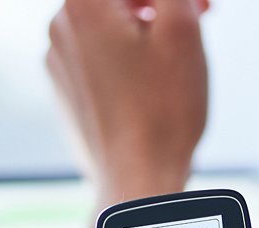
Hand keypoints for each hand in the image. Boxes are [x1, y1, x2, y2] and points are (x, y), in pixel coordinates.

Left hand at [46, 0, 209, 202]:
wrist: (136, 180)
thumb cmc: (162, 110)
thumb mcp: (182, 28)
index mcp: (82, 3)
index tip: (200, 6)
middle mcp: (59, 28)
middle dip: (159, 3)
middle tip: (199, 16)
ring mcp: (58, 63)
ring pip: (109, 26)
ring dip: (145, 29)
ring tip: (175, 56)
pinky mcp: (66, 94)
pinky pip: (99, 59)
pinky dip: (127, 59)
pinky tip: (152, 85)